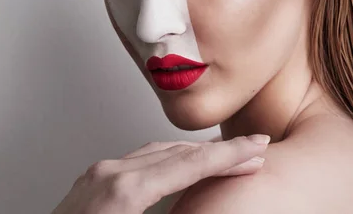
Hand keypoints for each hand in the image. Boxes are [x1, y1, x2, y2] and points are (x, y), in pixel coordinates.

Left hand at [52, 134, 270, 213]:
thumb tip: (201, 205)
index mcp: (125, 191)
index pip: (190, 164)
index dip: (229, 155)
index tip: (258, 147)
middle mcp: (112, 173)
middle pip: (178, 152)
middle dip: (219, 151)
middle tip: (253, 150)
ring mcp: (100, 172)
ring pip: (159, 151)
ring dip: (195, 153)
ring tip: (224, 157)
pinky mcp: (93, 178)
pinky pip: (140, 159)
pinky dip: (169, 158)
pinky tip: (181, 164)